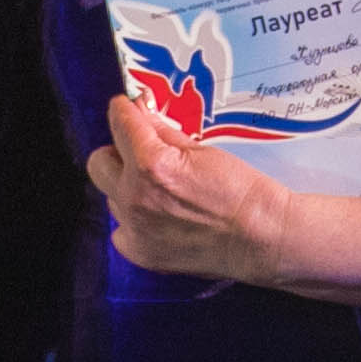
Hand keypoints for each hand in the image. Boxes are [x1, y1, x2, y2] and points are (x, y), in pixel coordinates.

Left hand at [88, 103, 323, 288]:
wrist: (261, 237)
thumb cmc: (240, 191)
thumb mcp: (202, 150)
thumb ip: (164, 133)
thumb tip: (143, 114)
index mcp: (151, 164)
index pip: (119, 122)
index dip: (125, 110)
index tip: (128, 108)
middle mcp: (134, 197)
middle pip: (99, 162)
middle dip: (118, 152)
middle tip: (141, 154)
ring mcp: (135, 229)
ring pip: (111, 196)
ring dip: (127, 188)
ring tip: (159, 191)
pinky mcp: (140, 253)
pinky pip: (120, 230)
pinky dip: (134, 221)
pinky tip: (159, 218)